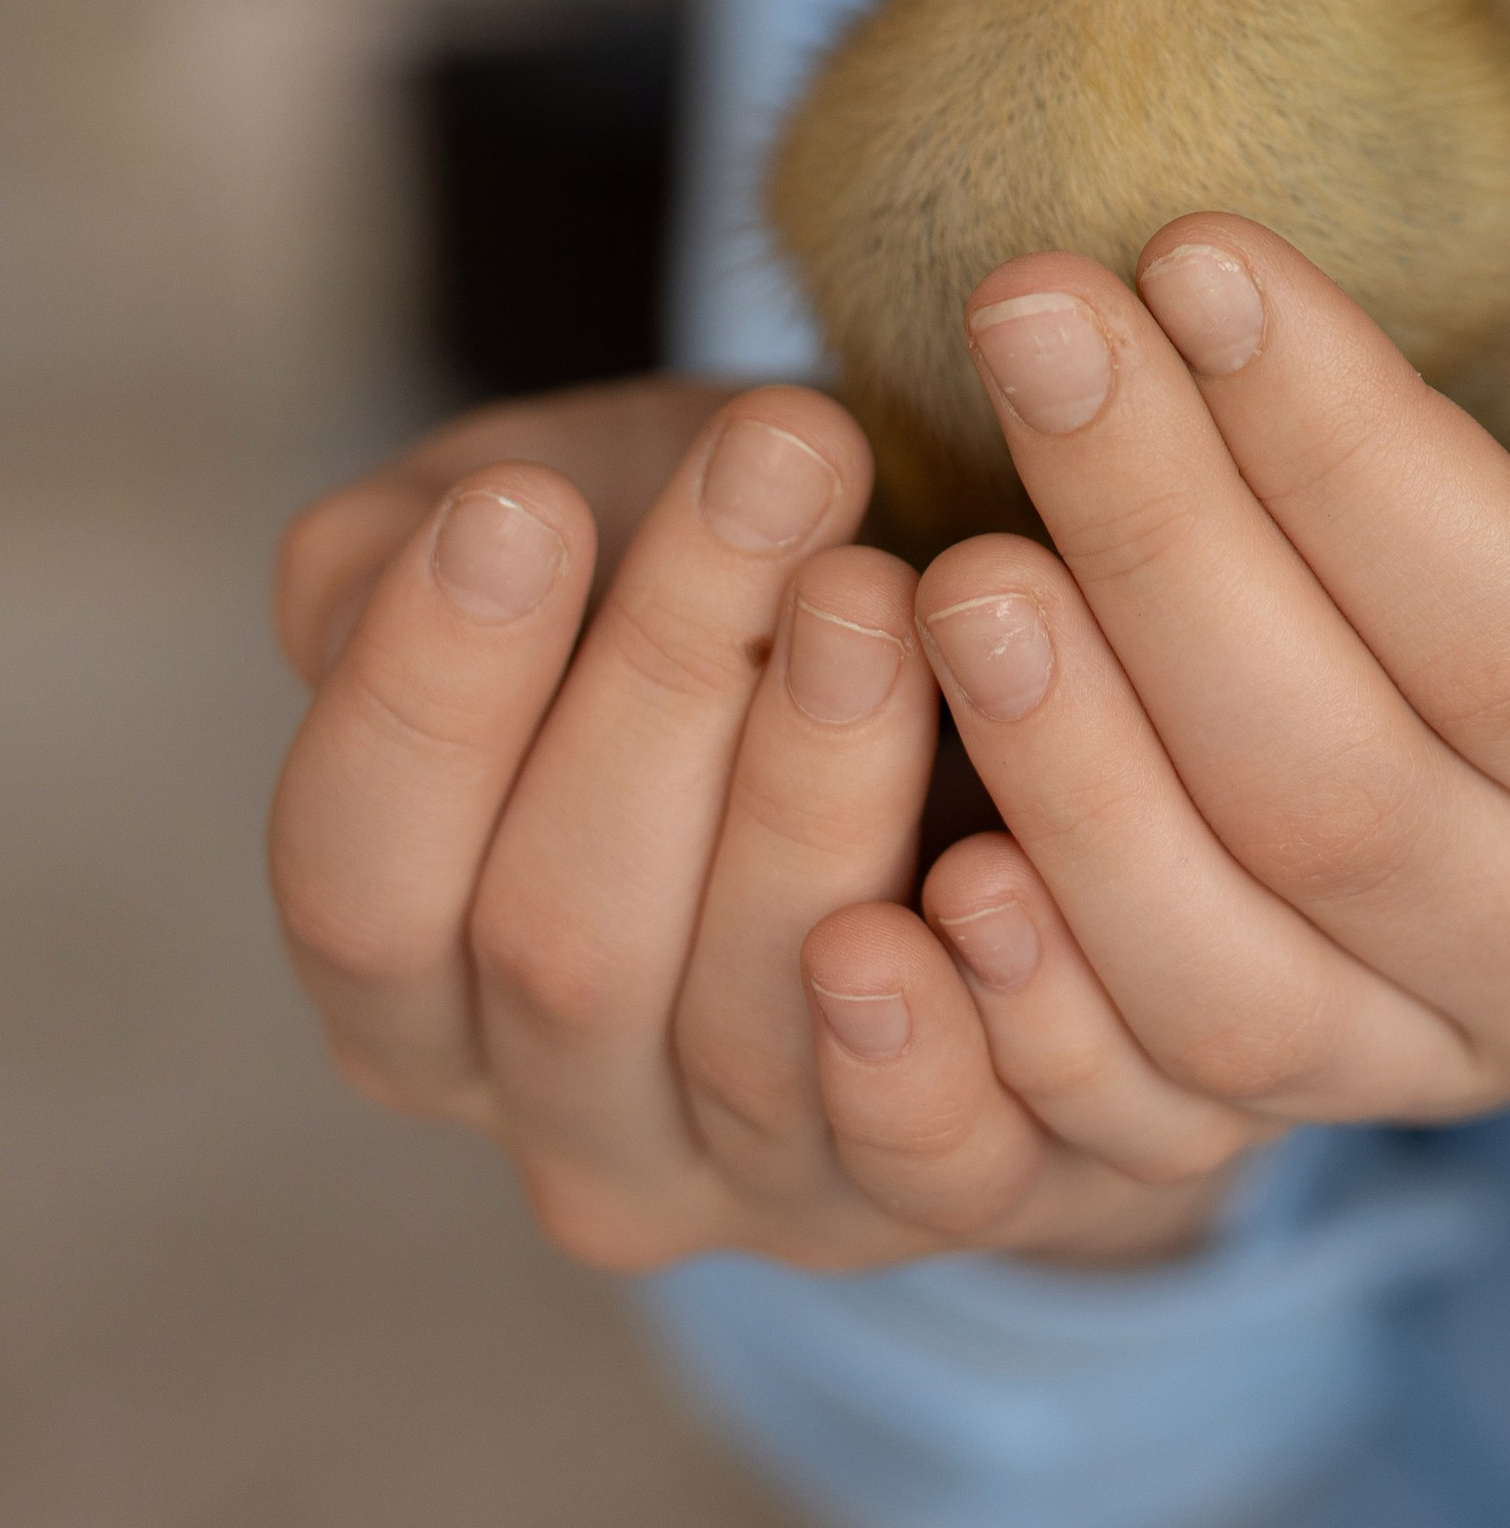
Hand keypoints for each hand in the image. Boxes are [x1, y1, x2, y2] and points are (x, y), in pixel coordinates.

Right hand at [269, 376, 1263, 1271]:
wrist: (998, 669)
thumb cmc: (737, 578)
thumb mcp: (570, 516)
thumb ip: (414, 547)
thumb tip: (399, 564)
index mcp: (413, 968)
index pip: (357, 878)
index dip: (427, 697)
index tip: (525, 499)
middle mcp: (559, 1112)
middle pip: (559, 942)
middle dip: (666, 674)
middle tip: (777, 461)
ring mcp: (745, 1185)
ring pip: (746, 1034)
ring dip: (815, 795)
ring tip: (885, 592)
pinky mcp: (936, 1204)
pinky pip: (930, 1160)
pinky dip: (951, 1023)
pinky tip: (987, 868)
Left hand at [839, 225, 1509, 1242]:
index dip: (1340, 454)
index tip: (1189, 250)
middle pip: (1347, 797)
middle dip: (1164, 542)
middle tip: (1028, 322)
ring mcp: (1483, 1068)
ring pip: (1237, 975)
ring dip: (1068, 766)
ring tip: (950, 562)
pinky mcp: (1347, 1090)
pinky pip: (1170, 1097)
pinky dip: (1036, 996)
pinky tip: (925, 847)